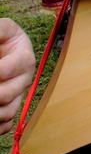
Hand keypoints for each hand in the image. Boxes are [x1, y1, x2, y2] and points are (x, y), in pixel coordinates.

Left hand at [0, 18, 34, 134]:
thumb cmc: (3, 39)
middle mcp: (24, 78)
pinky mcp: (11, 106)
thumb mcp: (4, 29)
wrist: (5, 51)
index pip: (7, 68)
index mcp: (24, 58)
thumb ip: (0, 30)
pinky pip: (6, 123)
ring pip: (8, 111)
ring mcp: (18, 94)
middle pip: (8, 94)